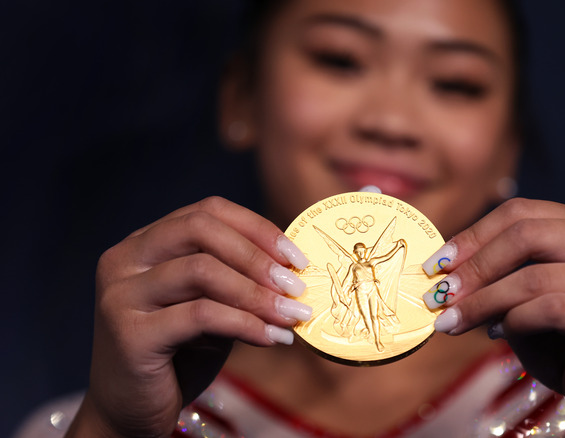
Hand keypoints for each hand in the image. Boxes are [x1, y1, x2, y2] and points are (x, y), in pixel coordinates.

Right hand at [67, 197, 310, 436]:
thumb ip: (237, 279)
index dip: (258, 229)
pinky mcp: (129, 333)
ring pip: (201, 270)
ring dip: (257, 293)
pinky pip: (200, 314)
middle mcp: (125, 259)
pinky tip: (272, 339)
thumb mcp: (211, 306)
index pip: (208, 212)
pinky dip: (245, 323)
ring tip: (291, 315)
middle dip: (258, 256)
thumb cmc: (178, 355)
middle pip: (200, 229)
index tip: (298, 258)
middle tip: (296, 286)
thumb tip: (294, 268)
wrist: (131, 412)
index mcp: (145, 242)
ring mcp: (121, 294)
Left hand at [421, 198, 564, 435]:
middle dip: (473, 266)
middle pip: (526, 234)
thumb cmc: (564, 342)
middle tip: (438, 295)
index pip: (520, 213)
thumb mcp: (524, 298)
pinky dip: (515, 320)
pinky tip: (498, 333)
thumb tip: (442, 268)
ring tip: (452, 322)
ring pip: (533, 276)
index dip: (472, 236)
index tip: (435, 264)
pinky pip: (550, 309)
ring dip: (482, 301)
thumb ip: (498, 275)